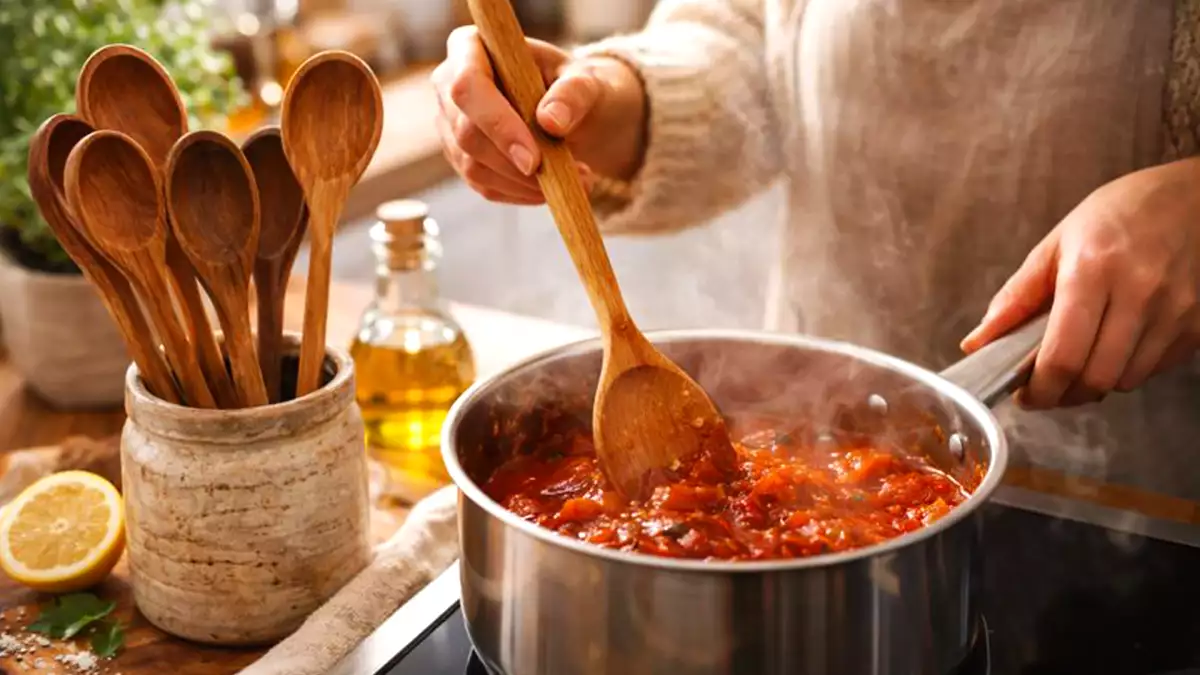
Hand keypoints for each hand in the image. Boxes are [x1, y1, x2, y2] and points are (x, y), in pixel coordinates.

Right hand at [431, 26, 647, 204]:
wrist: (569, 111)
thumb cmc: (573, 87)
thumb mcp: (585, 81)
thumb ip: (573, 94)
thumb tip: (550, 121)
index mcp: (471, 48)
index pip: (468, 86)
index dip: (498, 125)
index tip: (534, 159)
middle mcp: (449, 85)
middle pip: (466, 133)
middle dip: (515, 164)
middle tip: (570, 177)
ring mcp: (450, 125)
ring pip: (474, 167)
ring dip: (526, 183)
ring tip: (575, 179)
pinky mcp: (462, 158)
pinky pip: (484, 186)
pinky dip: (522, 193)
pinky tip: (552, 186)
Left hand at [962, 158, 1199, 408]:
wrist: (1196, 197)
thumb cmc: (1120, 214)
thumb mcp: (1058, 243)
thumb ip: (1017, 296)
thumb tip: (979, 341)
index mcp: (1093, 271)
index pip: (1064, 355)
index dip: (1040, 389)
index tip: (1024, 395)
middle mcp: (1139, 293)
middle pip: (1096, 378)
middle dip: (1063, 395)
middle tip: (1045, 387)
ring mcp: (1174, 311)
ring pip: (1126, 381)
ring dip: (1095, 384)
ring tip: (1079, 362)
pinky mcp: (1197, 325)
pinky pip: (1154, 370)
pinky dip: (1127, 371)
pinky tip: (1114, 347)